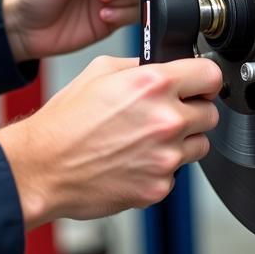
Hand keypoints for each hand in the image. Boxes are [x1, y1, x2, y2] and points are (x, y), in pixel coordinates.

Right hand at [0, 55, 222, 228]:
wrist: (44, 166)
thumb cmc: (65, 121)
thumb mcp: (99, 71)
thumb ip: (139, 66)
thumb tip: (162, 66)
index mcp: (152, 85)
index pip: (210, 74)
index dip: (204, 78)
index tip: (199, 83)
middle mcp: (165, 120)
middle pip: (210, 113)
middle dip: (193, 110)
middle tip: (167, 112)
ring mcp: (165, 157)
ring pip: (199, 145)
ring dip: (182, 141)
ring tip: (147, 138)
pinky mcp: (159, 187)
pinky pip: (176, 173)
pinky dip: (161, 167)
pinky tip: (135, 159)